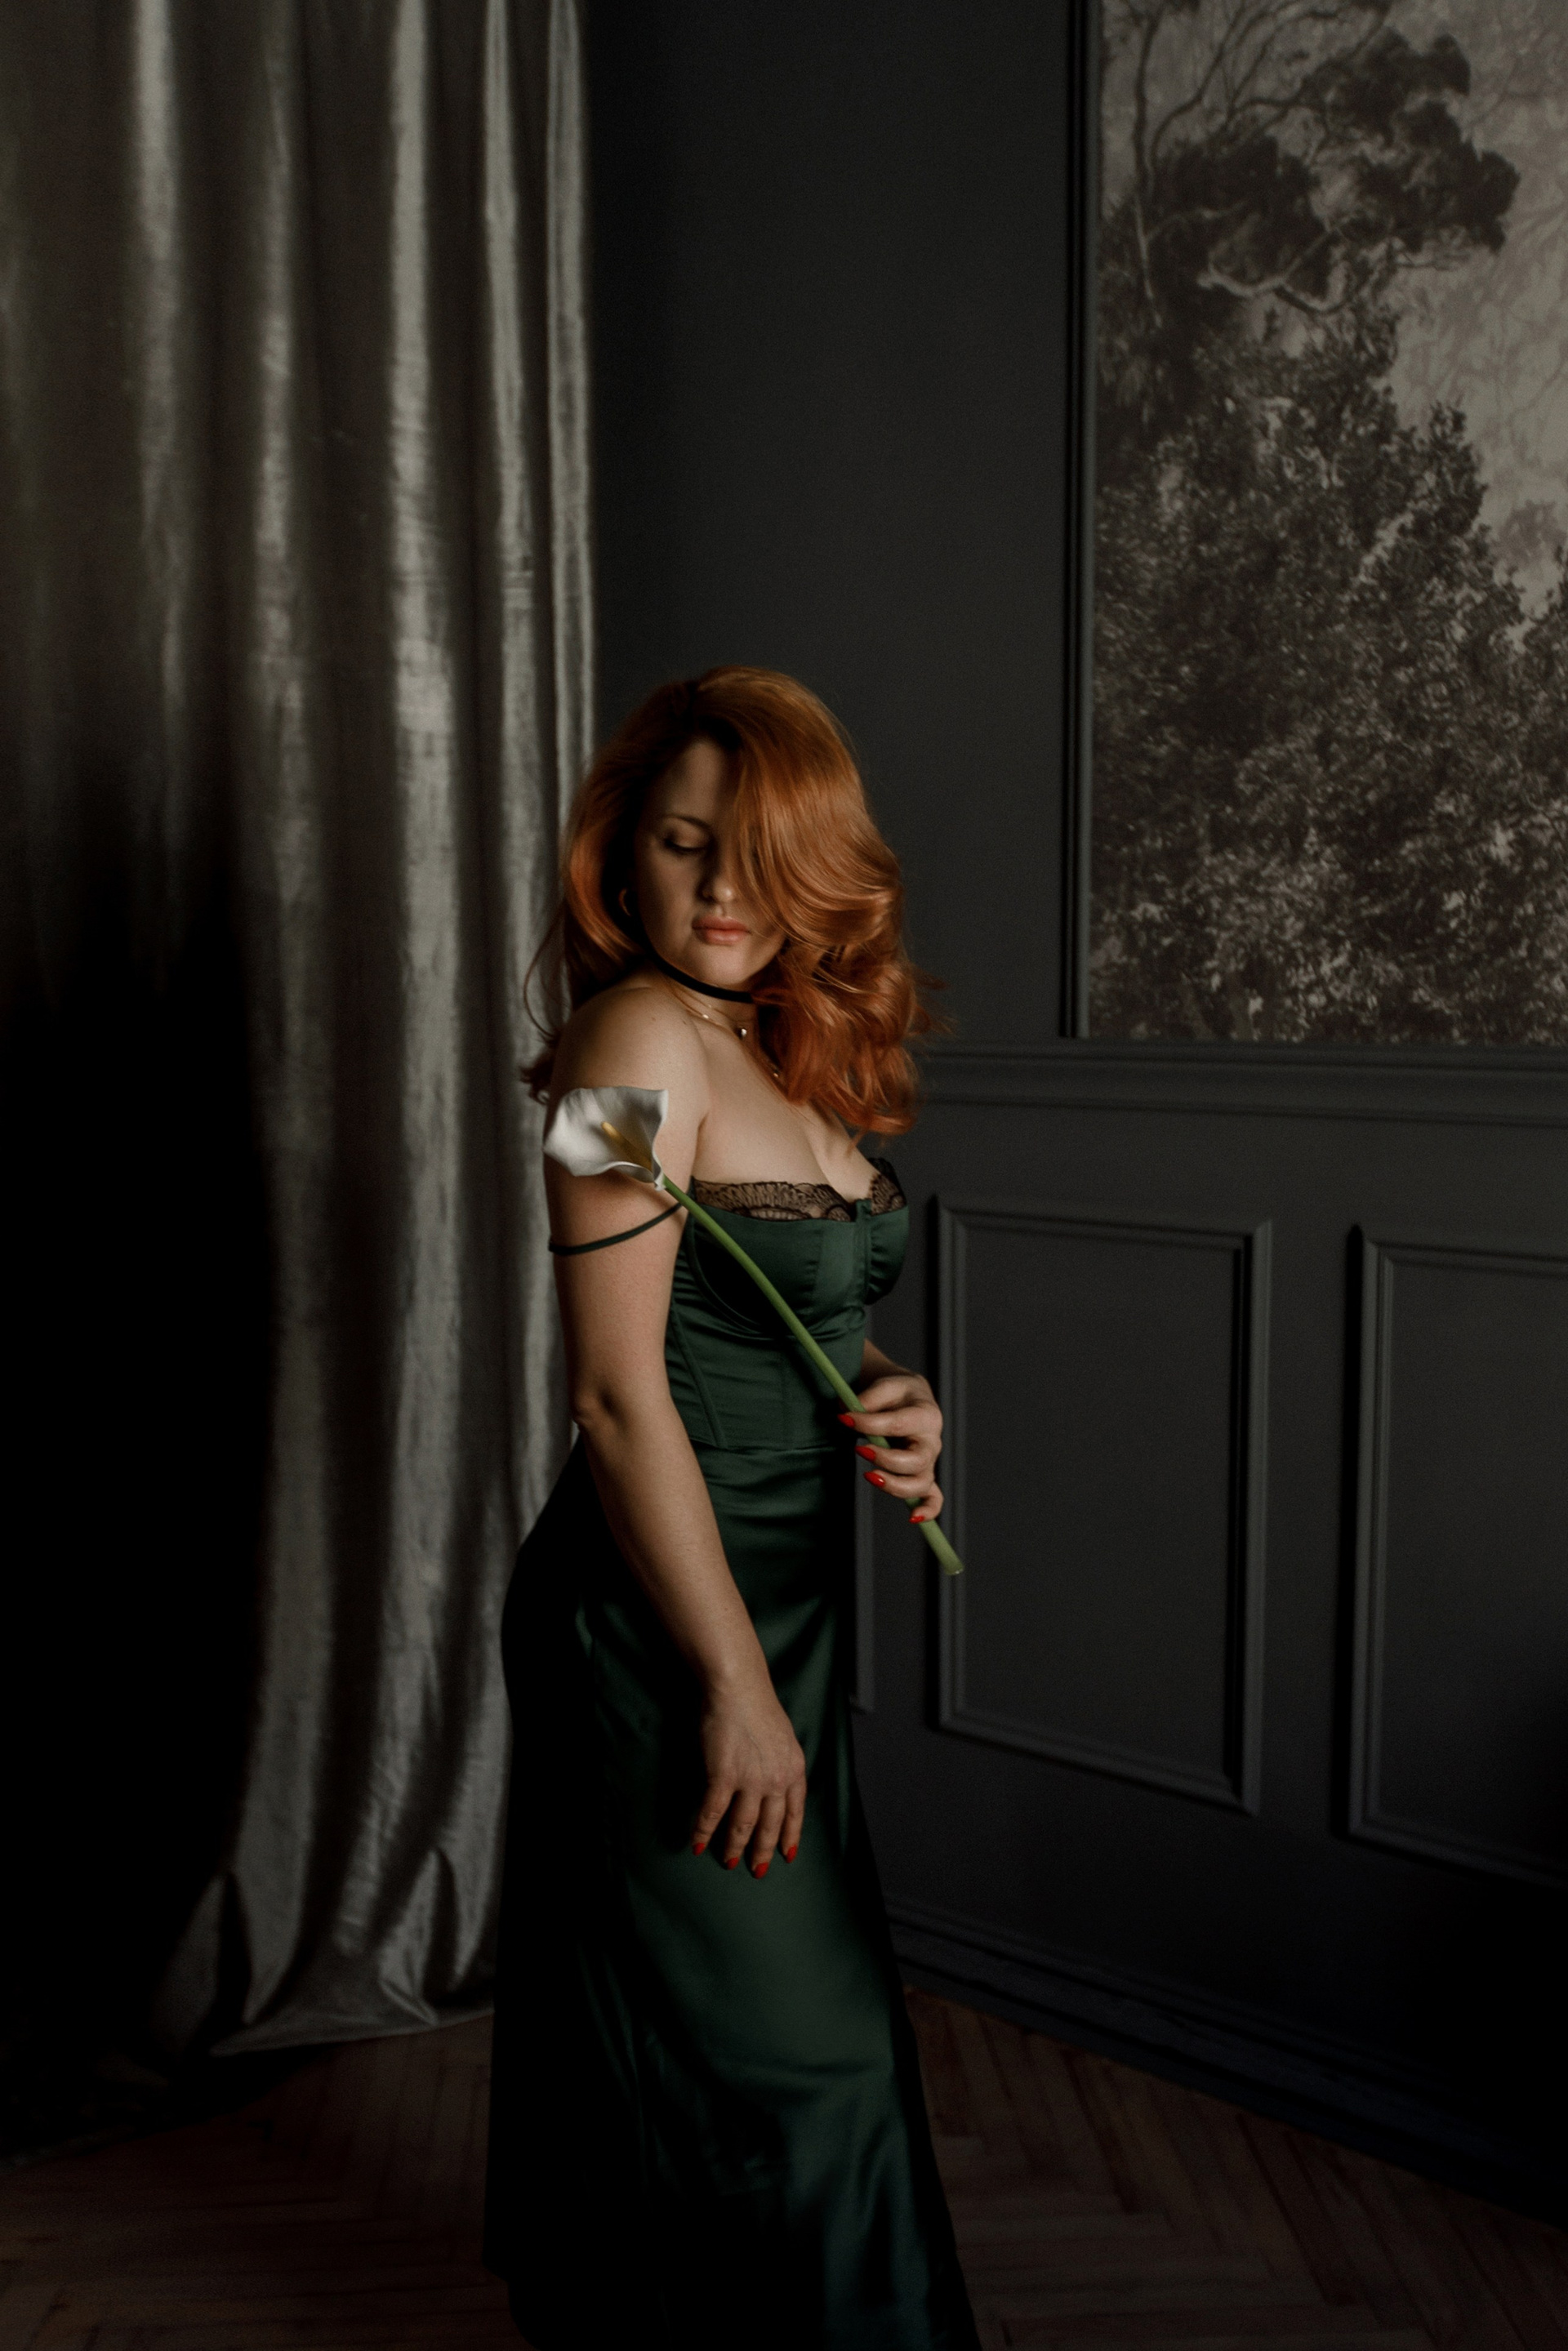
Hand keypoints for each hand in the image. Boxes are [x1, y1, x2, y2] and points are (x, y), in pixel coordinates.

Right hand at [691, 1675, 806, 1876]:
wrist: (738, 1688)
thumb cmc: (756, 1705)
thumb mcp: (782, 1737)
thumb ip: (780, 1762)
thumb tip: (774, 1780)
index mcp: (794, 1768)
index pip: (796, 1811)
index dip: (791, 1835)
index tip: (788, 1854)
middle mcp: (776, 1779)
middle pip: (771, 1825)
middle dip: (764, 1850)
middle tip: (758, 1870)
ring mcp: (751, 1780)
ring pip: (743, 1825)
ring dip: (735, 1847)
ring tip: (729, 1862)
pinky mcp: (724, 1777)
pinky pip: (712, 1814)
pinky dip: (703, 1832)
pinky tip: (698, 1845)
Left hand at [841, 1372, 943, 1522]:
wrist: (910, 1398)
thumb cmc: (897, 1393)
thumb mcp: (885, 1385)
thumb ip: (869, 1398)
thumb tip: (848, 1413)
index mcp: (925, 1415)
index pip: (899, 1424)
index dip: (869, 1423)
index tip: (843, 1418)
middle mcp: (931, 1442)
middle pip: (916, 1461)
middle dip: (886, 1459)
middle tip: (859, 1448)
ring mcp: (928, 1462)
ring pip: (921, 1484)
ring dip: (895, 1485)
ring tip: (869, 1475)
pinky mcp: (923, 1474)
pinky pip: (933, 1498)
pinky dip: (927, 1510)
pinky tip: (912, 1517)